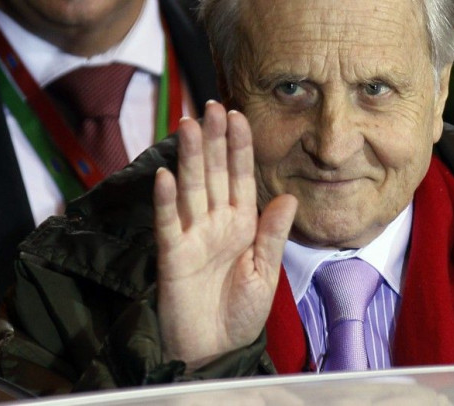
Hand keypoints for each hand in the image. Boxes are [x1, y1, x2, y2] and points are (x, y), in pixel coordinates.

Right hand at [153, 100, 296, 370]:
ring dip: (190, 158)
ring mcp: (193, 236)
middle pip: (214, 173)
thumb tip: (287, 196)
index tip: (239, 115)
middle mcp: (215, 222)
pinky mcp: (173, 256)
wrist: (215, 348)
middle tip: (211, 106)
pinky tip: (166, 175)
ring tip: (189, 126)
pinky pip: (168, 224)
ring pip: (191, 188)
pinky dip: (166, 201)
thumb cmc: (241, 311)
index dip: (239, 146)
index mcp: (241, 223)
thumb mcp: (266, 273)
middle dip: (214, 140)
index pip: (240, 176)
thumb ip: (272, 234)